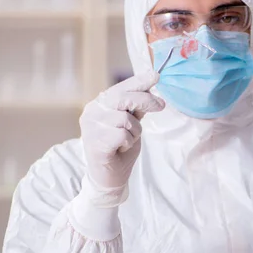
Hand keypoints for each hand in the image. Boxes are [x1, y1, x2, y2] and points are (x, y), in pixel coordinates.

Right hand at [80, 71, 164, 188]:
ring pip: (126, 120)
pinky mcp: (95, 142)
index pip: (121, 87)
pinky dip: (128, 143)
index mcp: (99, 104)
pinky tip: (119, 149)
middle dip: (146, 100)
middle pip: (123, 98)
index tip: (156, 75)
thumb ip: (136, 108)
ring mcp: (91, 127)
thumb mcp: (131, 123)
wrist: (109, 177)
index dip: (139, 81)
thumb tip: (150, 88)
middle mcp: (92, 112)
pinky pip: (123, 135)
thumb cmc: (120, 148)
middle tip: (161, 106)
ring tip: (126, 140)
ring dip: (135, 132)